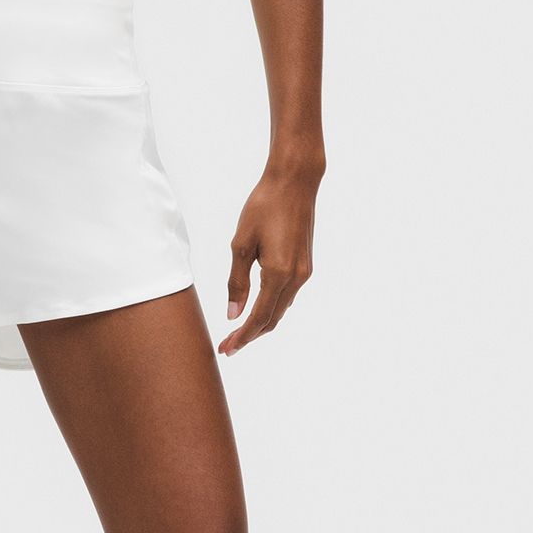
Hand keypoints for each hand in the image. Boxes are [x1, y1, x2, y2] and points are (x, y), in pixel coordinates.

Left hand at [220, 165, 318, 355]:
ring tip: (238, 331)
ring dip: (261, 323)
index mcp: (278, 274)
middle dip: (250, 336)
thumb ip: (237, 282)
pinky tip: (257, 307)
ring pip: (281, 309)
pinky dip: (271, 307)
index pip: (258, 317)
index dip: (242, 337)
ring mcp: (304, 272)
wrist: (295, 182)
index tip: (226, 349)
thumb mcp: (241, 244)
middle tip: (228, 346)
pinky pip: (287, 295)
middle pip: (271, 319)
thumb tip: (233, 314)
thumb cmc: (264, 206)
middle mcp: (296, 278)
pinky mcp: (305, 264)